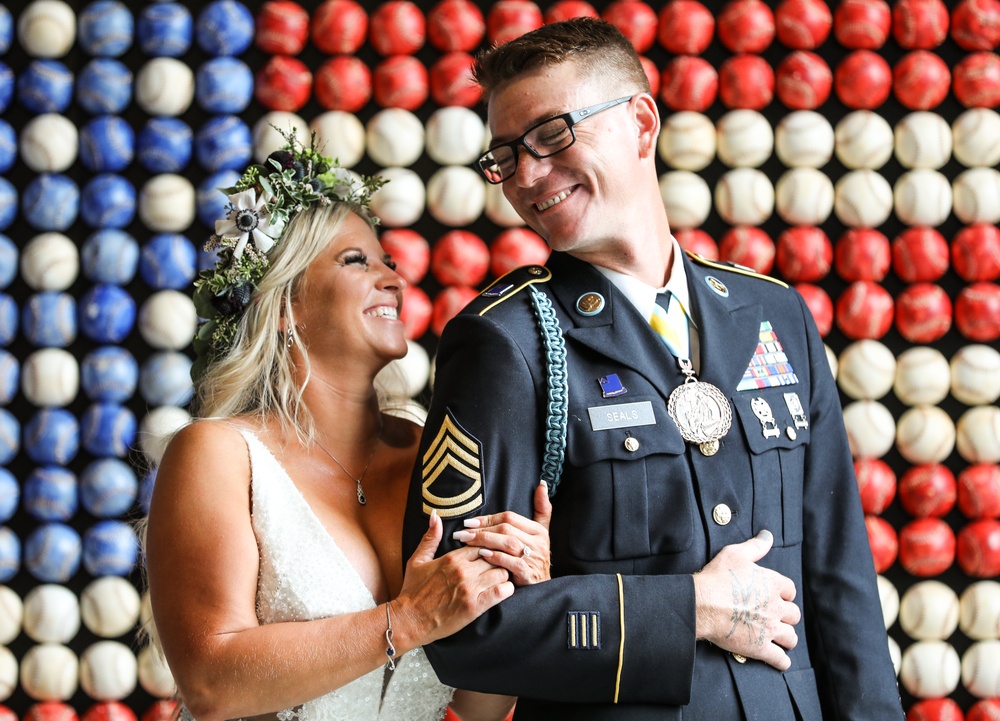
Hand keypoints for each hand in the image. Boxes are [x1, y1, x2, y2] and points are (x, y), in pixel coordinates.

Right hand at [396, 511, 513, 645]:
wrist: (410, 620)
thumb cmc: (413, 591)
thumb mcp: (417, 560)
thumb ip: (430, 538)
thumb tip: (435, 516)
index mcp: (452, 558)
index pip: (482, 544)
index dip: (487, 548)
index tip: (487, 555)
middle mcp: (463, 571)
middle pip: (494, 556)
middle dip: (498, 560)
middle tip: (497, 567)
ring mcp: (470, 589)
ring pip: (501, 572)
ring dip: (503, 575)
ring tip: (499, 579)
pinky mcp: (475, 606)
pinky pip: (502, 591)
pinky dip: (506, 590)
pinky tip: (502, 591)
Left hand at [451, 482, 552, 585]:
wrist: (541, 589)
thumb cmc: (534, 558)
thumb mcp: (540, 533)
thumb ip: (541, 509)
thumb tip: (541, 484)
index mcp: (539, 530)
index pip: (509, 517)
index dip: (487, 518)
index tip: (469, 522)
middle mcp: (539, 542)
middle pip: (506, 528)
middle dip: (481, 530)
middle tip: (462, 532)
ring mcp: (535, 557)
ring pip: (507, 542)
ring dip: (484, 541)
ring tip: (466, 542)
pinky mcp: (529, 573)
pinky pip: (510, 562)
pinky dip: (495, 557)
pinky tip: (481, 555)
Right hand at [692, 530, 800, 670]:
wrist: (702, 603)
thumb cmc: (717, 577)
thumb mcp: (735, 553)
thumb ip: (755, 546)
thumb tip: (768, 535)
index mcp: (773, 584)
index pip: (790, 590)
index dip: (783, 593)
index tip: (776, 595)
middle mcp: (776, 607)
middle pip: (794, 615)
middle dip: (786, 616)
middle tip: (776, 616)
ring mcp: (769, 629)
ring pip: (791, 637)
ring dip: (787, 637)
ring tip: (779, 638)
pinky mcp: (760, 648)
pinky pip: (780, 659)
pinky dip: (781, 661)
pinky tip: (779, 660)